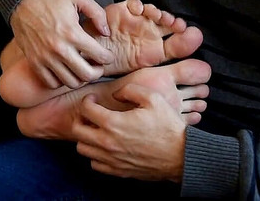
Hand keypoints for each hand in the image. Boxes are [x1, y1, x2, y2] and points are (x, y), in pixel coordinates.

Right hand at [9, 0, 114, 89]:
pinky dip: (61, 80)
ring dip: (80, 78)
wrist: (21, 3)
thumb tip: (105, 32)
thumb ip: (97, 13)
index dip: (107, 57)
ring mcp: (45, 58)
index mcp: (72, 33)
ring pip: (70, 82)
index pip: (100, 56)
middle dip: (97, 72)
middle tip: (97, 65)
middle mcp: (59, 49)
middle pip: (87, 75)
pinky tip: (64, 70)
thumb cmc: (50, 0)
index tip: (106, 55)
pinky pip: (51, 83)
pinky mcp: (34, 62)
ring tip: (81, 68)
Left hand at [71, 85, 186, 181]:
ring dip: (86, 137)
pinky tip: (105, 147)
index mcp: (113, 123)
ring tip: (97, 130)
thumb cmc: (168, 127)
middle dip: (80, 118)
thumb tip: (116, 93)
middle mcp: (108, 143)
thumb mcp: (153, 98)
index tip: (93, 99)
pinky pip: (95, 164)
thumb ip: (130, 89)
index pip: (85, 109)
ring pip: (83, 148)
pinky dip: (95, 155)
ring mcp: (111, 159)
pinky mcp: (118, 171)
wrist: (182, 156)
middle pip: (77, 130)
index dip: (87, 100)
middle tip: (90, 114)